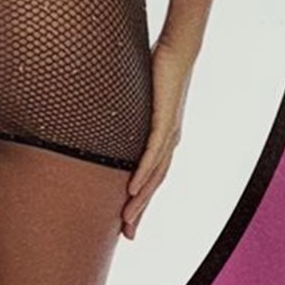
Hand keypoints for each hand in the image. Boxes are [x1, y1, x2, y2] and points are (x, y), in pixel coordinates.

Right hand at [121, 38, 193, 239]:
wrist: (179, 49)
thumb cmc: (158, 67)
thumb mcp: (137, 95)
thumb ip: (126, 108)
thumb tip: (106, 110)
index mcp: (164, 136)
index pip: (152, 174)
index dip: (141, 198)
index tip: (128, 218)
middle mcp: (170, 140)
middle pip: (154, 183)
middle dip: (141, 210)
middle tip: (128, 234)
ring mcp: (169, 133)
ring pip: (154, 175)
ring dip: (141, 199)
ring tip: (127, 219)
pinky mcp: (166, 121)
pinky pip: (153, 154)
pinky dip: (143, 174)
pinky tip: (133, 189)